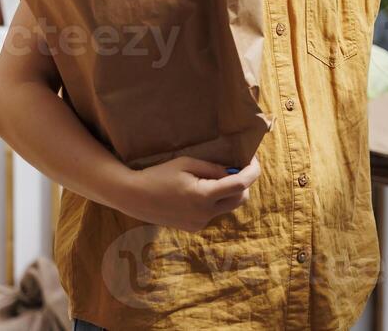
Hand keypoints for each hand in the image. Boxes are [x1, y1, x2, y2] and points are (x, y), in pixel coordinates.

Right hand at [116, 155, 260, 231]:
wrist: (134, 197)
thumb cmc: (159, 175)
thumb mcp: (187, 164)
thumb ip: (213, 169)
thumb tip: (233, 172)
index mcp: (203, 196)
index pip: (240, 185)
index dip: (252, 171)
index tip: (253, 160)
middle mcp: (204, 214)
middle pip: (240, 199)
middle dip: (242, 183)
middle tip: (232, 168)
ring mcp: (199, 223)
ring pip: (228, 207)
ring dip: (228, 193)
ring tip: (210, 179)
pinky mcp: (194, 227)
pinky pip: (214, 212)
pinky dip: (214, 201)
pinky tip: (197, 192)